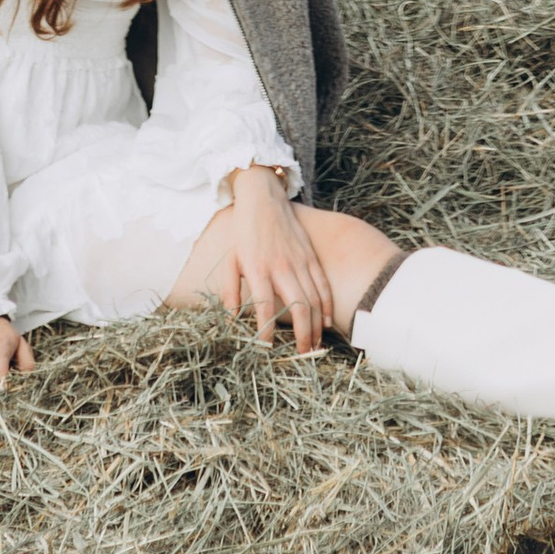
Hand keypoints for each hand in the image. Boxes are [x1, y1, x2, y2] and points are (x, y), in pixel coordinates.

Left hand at [212, 168, 333, 353]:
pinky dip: (326, 304)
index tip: (266, 348)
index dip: (266, 330)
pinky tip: (325, 321)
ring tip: (314, 345)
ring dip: (316, 325)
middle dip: (302, 334)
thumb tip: (229, 319)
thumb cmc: (244, 232)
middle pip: (298, 306)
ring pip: (313, 298)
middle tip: (302, 355)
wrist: (263, 198)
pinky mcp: (310, 255)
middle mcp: (281, 266)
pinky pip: (322, 284)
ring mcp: (299, 260)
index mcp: (258, 268)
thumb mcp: (230, 260)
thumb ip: (229, 290)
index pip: (264, 306)